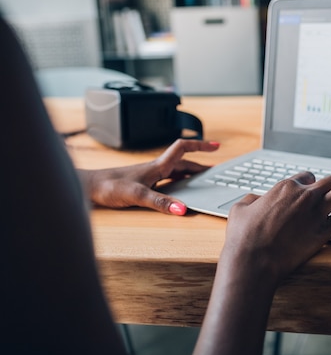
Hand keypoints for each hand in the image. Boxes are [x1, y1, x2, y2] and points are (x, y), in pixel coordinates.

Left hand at [79, 139, 219, 214]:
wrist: (89, 187)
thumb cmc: (109, 186)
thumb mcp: (137, 195)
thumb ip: (160, 202)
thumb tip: (182, 209)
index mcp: (158, 166)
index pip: (183, 148)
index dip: (200, 145)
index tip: (216, 146)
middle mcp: (156, 169)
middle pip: (185, 161)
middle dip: (202, 162)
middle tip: (217, 169)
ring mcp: (150, 176)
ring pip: (177, 171)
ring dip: (192, 172)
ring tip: (204, 178)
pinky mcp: (144, 184)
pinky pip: (168, 180)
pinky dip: (180, 182)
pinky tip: (181, 190)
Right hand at [223, 171, 330, 283]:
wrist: (254, 260)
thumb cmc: (244, 237)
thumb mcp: (240, 209)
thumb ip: (252, 200)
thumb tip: (256, 199)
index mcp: (285, 187)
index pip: (305, 177)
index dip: (310, 181)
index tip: (313, 185)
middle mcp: (304, 196)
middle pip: (329, 181)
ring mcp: (317, 213)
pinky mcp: (324, 231)